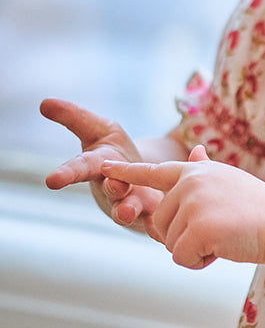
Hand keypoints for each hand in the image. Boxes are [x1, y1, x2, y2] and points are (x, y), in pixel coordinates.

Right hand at [40, 98, 162, 233]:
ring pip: (128, 209)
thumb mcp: (97, 129)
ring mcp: (131, 203)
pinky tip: (158, 225)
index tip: (51, 180)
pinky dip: (154, 224)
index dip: (66, 174)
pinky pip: (153, 220)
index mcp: (99, 165)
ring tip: (127, 211)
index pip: (79, 168)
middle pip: (111, 189)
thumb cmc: (114, 154)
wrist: (138, 181)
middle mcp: (113, 187)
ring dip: (128, 209)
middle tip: (115, 185)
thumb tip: (44, 102)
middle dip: (112, 188)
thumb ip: (73, 117)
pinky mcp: (151, 213)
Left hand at [101, 147, 264, 270]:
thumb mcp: (228, 183)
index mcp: (195, 171)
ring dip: (195, 251)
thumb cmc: (260, 209)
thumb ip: (203, 171)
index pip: (153, 172)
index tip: (104, 169)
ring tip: (226, 238)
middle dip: (185, 237)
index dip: (127, 173)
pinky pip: (182, 258)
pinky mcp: (198, 228)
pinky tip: (224, 250)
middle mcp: (190, 183)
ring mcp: (193, 204)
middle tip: (221, 231)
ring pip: (170, 244)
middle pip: (161, 224)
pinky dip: (200, 263)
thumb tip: (195, 149)